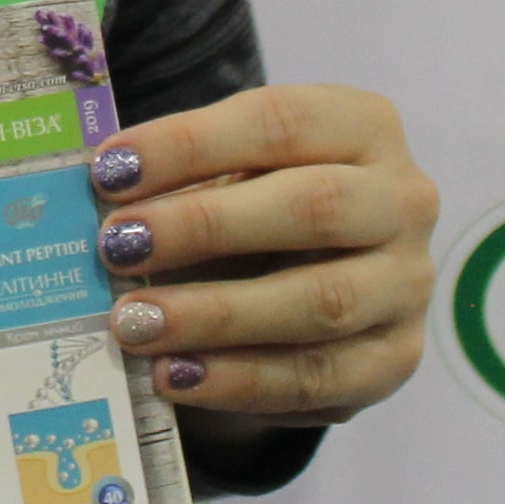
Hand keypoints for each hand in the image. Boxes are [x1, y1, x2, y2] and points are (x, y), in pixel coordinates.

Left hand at [84, 83, 436, 430]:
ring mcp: (407, 284)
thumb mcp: (234, 171)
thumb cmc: (266, 202)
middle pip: (313, 206)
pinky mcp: (395, 359)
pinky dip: (240, 381)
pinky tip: (175, 376)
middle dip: (205, 226)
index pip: (279, 122)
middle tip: (116, 246)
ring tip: (133, 324)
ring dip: (216, 315)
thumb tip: (97, 199)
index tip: (109, 170)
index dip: (190, 144)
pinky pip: (320, 378)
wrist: (328, 274)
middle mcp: (404, 200)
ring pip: (321, 302)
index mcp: (364, 126)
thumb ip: (184, 177)